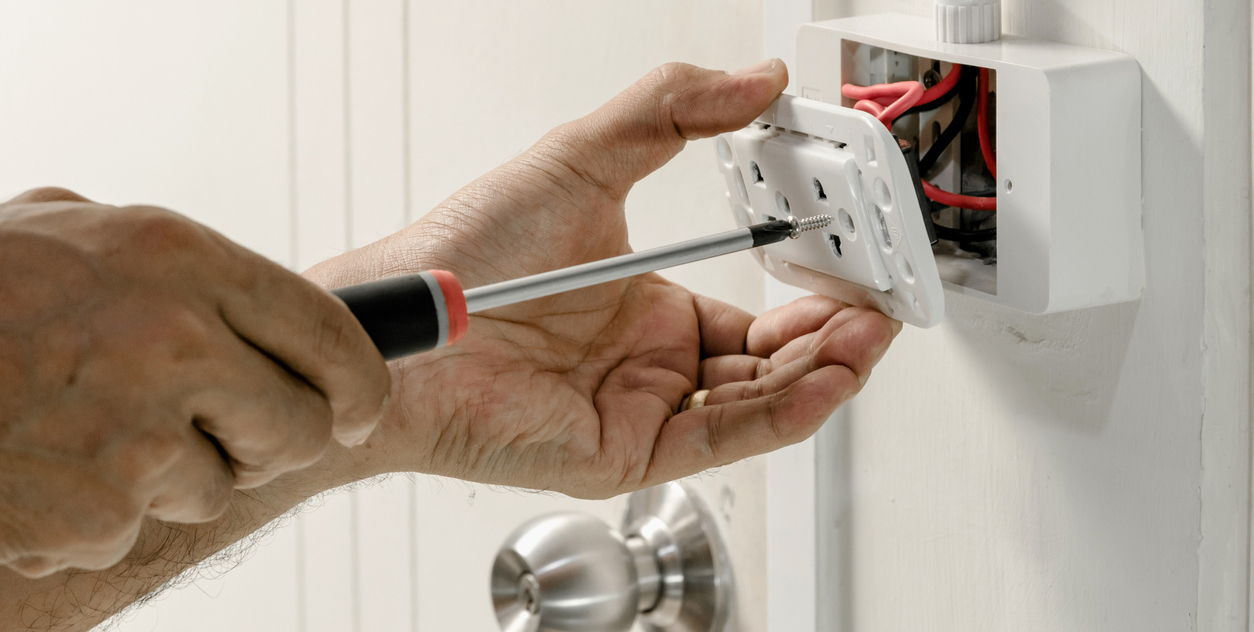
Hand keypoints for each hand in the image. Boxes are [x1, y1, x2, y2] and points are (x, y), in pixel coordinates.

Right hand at [0, 189, 389, 577]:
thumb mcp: (70, 234)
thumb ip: (177, 270)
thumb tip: (289, 316)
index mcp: (180, 257)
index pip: (332, 334)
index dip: (358, 383)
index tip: (353, 406)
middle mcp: (173, 337)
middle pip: (297, 425)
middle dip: (265, 440)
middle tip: (215, 431)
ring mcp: (136, 429)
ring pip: (217, 485)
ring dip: (165, 475)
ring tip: (79, 428)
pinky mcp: (97, 507)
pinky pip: (136, 528)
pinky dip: (96, 514)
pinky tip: (39, 468)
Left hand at [309, 60, 897, 498]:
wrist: (402, 323)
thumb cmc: (466, 253)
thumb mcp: (582, 158)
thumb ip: (669, 111)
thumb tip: (753, 83)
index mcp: (650, 307)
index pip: (758, 313)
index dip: (813, 293)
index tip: (854, 260)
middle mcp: (652, 362)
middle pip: (773, 361)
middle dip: (834, 336)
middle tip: (880, 301)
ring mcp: (643, 408)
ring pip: (760, 400)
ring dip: (822, 371)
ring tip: (866, 332)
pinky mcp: (628, 450)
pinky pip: (723, 435)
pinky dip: (782, 411)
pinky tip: (823, 378)